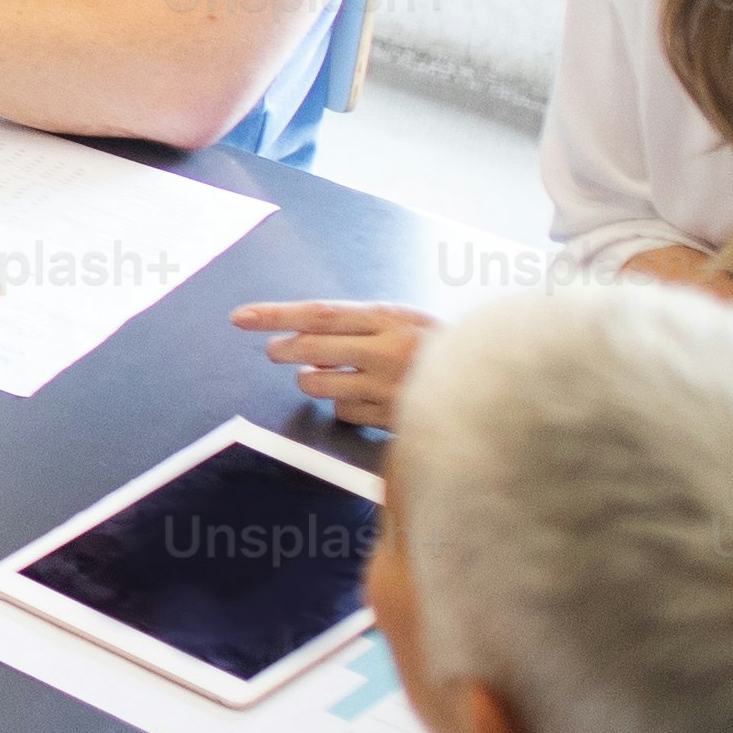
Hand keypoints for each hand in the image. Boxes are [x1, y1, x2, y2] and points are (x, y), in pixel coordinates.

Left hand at [229, 300, 431, 425]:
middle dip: (283, 350)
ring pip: (321, 386)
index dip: (276, 314)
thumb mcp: (403, 319)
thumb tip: (303, 328)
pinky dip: (343, 406)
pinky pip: (344, 413)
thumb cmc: (436, 346)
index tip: (240, 317)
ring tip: (326, 374)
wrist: (492, 382)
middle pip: (311, 350)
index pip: (319, 314)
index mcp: (388, 317)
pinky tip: (362, 398)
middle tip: (275, 350)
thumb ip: (358, 323)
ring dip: (311, 381)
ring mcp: (389, 387)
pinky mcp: (393, 419)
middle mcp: (386, 350)